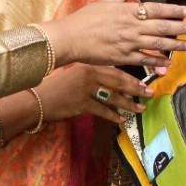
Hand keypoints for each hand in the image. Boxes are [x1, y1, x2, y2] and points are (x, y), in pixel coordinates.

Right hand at [36, 64, 152, 125]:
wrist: (36, 99)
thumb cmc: (54, 88)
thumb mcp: (73, 76)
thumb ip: (91, 76)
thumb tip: (110, 83)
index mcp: (88, 66)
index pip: (115, 70)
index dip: (131, 77)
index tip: (144, 82)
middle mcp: (88, 75)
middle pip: (118, 81)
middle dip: (136, 88)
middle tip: (150, 93)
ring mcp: (85, 89)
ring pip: (113, 97)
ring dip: (129, 104)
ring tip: (140, 108)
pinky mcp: (82, 103)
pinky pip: (102, 110)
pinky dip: (113, 116)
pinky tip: (121, 120)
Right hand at [40, 0, 185, 71]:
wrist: (69, 38)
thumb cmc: (84, 19)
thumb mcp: (103, 3)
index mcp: (126, 11)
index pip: (156, 9)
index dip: (174, 10)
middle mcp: (130, 26)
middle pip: (162, 27)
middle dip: (183, 28)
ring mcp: (127, 42)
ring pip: (158, 45)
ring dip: (176, 46)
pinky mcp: (122, 57)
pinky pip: (145, 59)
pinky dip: (158, 61)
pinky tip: (169, 62)